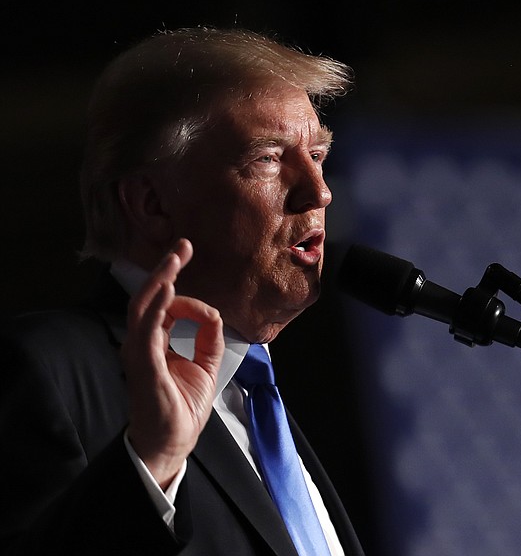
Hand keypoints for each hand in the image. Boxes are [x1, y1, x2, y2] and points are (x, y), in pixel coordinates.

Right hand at [122, 238, 223, 488]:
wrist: (173, 441)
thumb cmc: (183, 405)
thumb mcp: (205, 364)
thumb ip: (208, 337)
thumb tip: (213, 313)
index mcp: (155, 342)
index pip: (161, 303)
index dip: (175, 281)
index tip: (190, 262)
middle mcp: (143, 344)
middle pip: (149, 299)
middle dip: (164, 270)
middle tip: (182, 246)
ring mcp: (140, 354)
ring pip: (143, 309)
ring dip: (159, 282)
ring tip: (173, 260)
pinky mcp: (145, 367)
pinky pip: (148, 332)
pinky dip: (157, 309)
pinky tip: (169, 291)